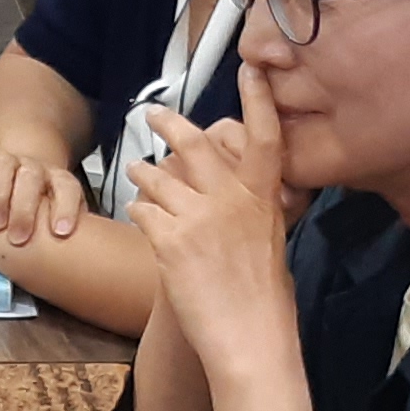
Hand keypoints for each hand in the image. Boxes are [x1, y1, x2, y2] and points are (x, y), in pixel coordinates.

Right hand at [0, 127, 86, 241]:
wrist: (19, 181)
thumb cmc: (39, 211)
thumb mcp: (55, 222)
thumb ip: (65, 236)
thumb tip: (73, 258)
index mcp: (57, 181)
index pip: (68, 188)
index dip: (66, 208)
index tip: (61, 232)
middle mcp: (33, 168)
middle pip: (32, 177)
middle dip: (24, 209)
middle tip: (18, 239)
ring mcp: (9, 160)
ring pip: (4, 164)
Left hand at [127, 87, 297, 358]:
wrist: (250, 339)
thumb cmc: (265, 301)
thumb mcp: (271, 242)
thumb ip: (254, 209)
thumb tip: (236, 191)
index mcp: (263, 197)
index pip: (264, 136)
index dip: (257, 99)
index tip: (250, 71)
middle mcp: (231, 199)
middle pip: (192, 144)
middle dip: (167, 122)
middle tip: (152, 115)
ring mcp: (199, 217)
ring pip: (157, 177)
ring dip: (143, 175)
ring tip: (138, 175)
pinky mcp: (170, 240)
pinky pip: (143, 210)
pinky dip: (140, 212)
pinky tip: (143, 219)